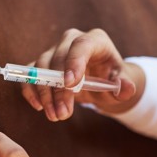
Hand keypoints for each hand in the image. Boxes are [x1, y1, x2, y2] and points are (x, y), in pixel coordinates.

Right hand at [22, 28, 144, 120]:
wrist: (100, 80)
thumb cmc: (112, 78)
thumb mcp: (122, 83)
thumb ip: (125, 86)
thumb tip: (126, 88)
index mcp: (95, 40)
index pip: (82, 44)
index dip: (74, 62)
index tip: (69, 84)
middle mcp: (72, 40)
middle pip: (59, 59)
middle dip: (59, 89)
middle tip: (63, 113)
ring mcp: (55, 50)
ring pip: (42, 67)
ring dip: (46, 94)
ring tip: (55, 115)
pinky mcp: (43, 62)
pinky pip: (30, 73)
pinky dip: (31, 89)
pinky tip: (39, 107)